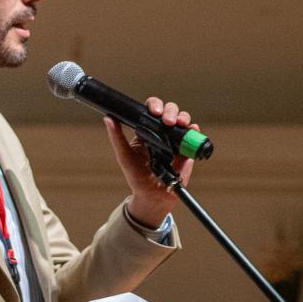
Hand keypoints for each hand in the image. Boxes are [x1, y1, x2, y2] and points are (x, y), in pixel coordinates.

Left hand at [104, 97, 200, 227]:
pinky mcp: (186, 149)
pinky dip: (194, 131)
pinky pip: (193, 136)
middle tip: (167, 121)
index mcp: (146, 130)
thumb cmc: (136, 176)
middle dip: (170, 110)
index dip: (155, 105)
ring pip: (182, 119)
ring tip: (180, 124)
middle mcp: (161, 132)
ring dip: (183, 117)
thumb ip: (116, 137)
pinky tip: (192, 130)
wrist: (153, 195)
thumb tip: (108, 118)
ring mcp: (175, 140)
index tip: (154, 111)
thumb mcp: (124, 156)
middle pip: (169, 111)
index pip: (151, 110)